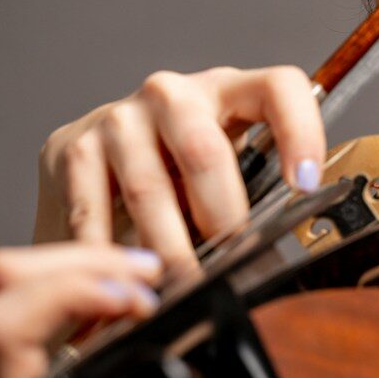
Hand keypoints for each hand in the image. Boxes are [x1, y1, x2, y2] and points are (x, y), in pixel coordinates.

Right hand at [33, 66, 326, 269]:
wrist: (97, 163)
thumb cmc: (177, 172)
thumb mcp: (225, 171)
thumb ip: (254, 193)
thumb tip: (283, 253)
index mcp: (227, 90)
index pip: (278, 88)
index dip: (299, 132)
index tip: (304, 185)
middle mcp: (171, 94)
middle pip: (205, 152)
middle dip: (221, 218)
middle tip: (229, 264)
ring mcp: (119, 118)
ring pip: (149, 189)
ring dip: (168, 249)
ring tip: (181, 290)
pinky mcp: (73, 147)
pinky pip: (93, 211)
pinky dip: (110, 255)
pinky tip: (123, 282)